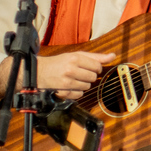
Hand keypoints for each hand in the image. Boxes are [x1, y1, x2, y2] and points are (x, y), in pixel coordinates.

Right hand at [0, 51, 116, 100]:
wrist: (37, 72)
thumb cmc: (58, 63)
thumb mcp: (75, 55)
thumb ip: (95, 57)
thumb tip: (112, 56)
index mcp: (74, 58)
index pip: (97, 66)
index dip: (95, 68)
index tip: (89, 67)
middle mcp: (70, 70)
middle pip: (93, 77)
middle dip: (88, 76)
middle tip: (79, 73)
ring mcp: (66, 82)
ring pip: (87, 86)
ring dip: (82, 84)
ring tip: (73, 79)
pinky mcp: (63, 93)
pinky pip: (79, 95)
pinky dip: (76, 92)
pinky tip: (69, 86)